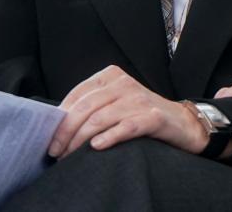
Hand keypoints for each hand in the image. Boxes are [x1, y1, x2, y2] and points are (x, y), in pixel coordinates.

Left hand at [47, 65, 206, 158]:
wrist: (182, 123)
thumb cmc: (141, 115)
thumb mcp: (115, 103)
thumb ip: (92, 107)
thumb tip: (58, 125)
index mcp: (111, 76)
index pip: (78, 94)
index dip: (61, 117)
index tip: (49, 137)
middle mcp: (124, 83)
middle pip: (86, 107)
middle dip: (66, 131)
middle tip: (56, 151)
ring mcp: (139, 98)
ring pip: (101, 117)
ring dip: (81, 139)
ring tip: (70, 155)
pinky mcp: (153, 116)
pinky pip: (127, 126)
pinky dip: (109, 136)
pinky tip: (97, 147)